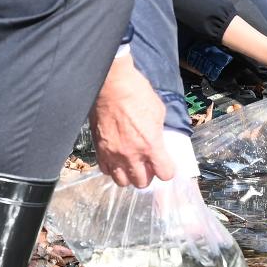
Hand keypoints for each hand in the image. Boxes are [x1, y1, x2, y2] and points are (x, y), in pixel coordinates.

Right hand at [89, 57, 173, 186]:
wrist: (111, 85)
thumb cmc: (137, 93)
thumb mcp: (159, 112)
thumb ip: (159, 131)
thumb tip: (160, 140)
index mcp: (150, 144)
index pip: (164, 173)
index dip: (167, 170)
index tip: (166, 165)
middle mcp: (131, 154)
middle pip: (142, 182)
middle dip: (148, 175)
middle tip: (149, 165)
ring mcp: (113, 154)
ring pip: (122, 181)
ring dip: (129, 175)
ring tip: (132, 165)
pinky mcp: (99, 149)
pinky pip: (106, 170)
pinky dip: (113, 168)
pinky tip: (118, 159)